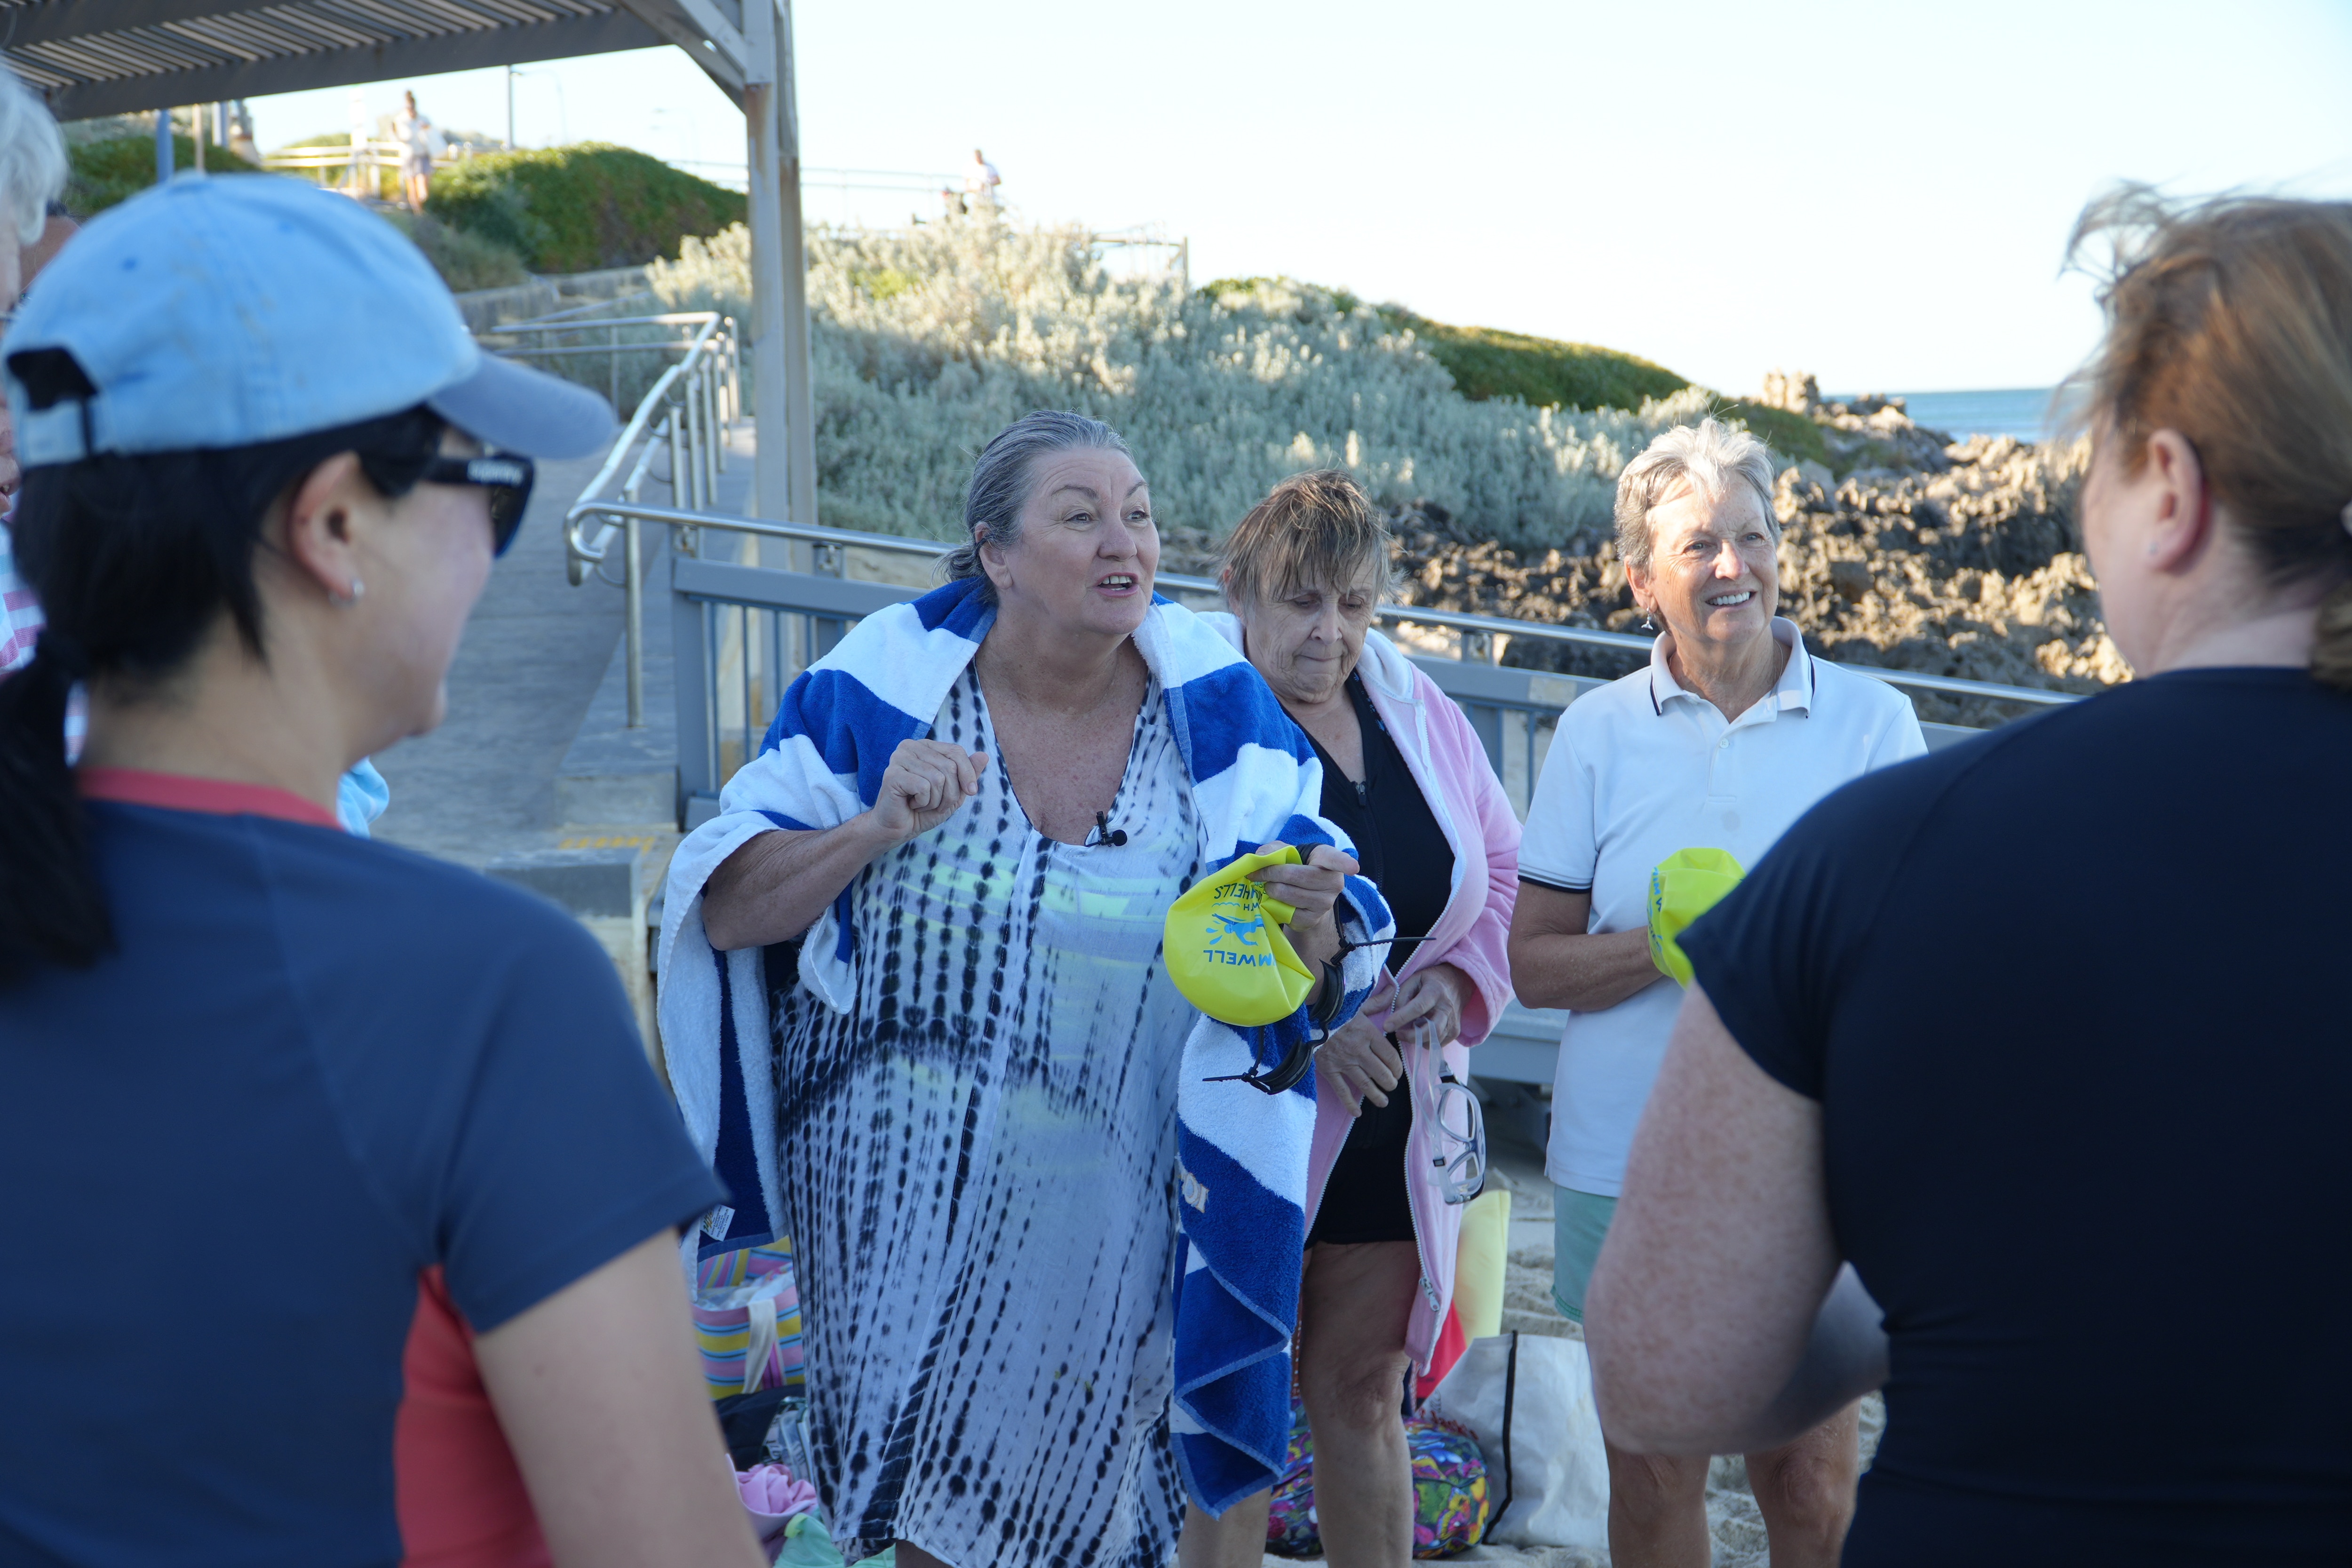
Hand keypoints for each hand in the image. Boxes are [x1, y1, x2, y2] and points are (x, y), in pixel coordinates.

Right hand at [866, 740, 986, 844]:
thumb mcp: (953, 792)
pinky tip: (911, 804)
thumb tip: (984, 755)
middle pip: (949, 766)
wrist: (898, 829)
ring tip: (921, 804)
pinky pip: (923, 787)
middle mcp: (910, 747)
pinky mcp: (892, 774)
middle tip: (935, 804)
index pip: (956, 751)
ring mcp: (899, 758)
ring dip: (935, 801)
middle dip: (950, 793)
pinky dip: (923, 803)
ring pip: (938, 778)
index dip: (968, 773)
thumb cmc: (924, 810)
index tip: (971, 792)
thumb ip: (967, 773)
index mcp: (925, 746)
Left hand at [1248, 841, 1358, 959]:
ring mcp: (1325, 903)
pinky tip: (1276, 900)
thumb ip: (1274, 849)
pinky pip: (1288, 911)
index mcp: (1328, 860)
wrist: (1304, 894)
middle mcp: (1333, 882)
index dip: (1344, 863)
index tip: (1353, 867)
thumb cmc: (1297, 866)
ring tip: (1268, 885)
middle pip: (1298, 876)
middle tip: (1258, 873)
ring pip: (1290, 894)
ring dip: (1271, 889)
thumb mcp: (1288, 852)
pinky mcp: (1313, 919)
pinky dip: (1275, 904)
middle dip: (1273, 873)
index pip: (1337, 860)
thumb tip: (1260, 857)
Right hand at [1314, 1010, 1403, 1117]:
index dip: (1398, 1069)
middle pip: (1381, 1073)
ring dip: (1376, 1096)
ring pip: (1365, 1085)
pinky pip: (1342, 1091)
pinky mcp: (1329, 1070)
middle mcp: (1358, 1050)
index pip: (1390, 1057)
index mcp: (1368, 1034)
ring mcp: (1343, 1062)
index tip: (1397, 1073)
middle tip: (1391, 1086)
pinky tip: (1357, 1112)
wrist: (1311, 1016)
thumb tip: (1392, 996)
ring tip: (1383, 1102)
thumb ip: (1377, 1005)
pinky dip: (1349, 1104)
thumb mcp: (1360, 1005)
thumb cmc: (1339, 1012)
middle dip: (1390, 1084)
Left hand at [1384, 962, 1467, 1049]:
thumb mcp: (1413, 979)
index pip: (1417, 1007)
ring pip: (1435, 1040)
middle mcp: (1446, 1007)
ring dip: (1418, 1040)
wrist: (1456, 982)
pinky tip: (1420, 1033)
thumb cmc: (1430, 980)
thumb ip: (1401, 995)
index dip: (1400, 1018)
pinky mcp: (1455, 1031)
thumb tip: (1394, 1014)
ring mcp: (1453, 1021)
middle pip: (1432, 1030)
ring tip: (1408, 1032)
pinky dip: (1426, 1042)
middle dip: (1412, 1036)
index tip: (1386, 1026)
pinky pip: (1439, 1044)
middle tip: (1397, 1034)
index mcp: (1434, 991)